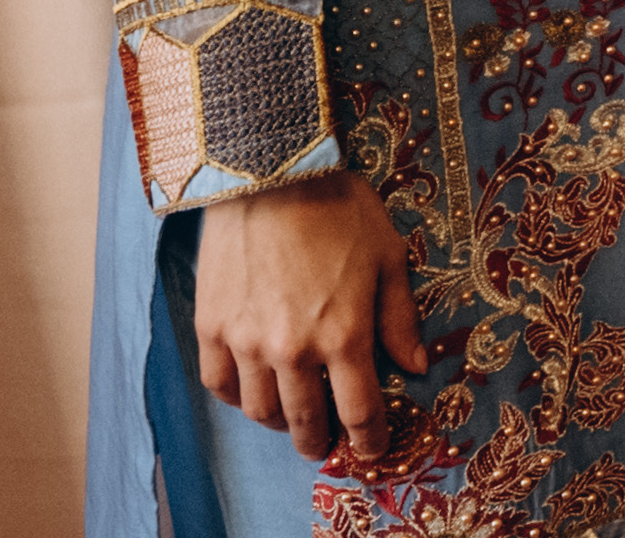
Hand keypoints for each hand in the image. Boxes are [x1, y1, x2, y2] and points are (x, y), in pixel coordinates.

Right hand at [190, 170, 428, 461]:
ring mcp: (245, 342)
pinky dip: (237, 398)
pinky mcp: (211, 327)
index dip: (368, 438)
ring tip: (291, 421)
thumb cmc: (340, 210)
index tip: (373, 449)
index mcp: (343, 336)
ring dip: (279, 424)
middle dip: (318, 440)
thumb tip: (414, 366)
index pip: (358, 410)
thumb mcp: (388, 259)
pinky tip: (252, 394)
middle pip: (304, 420)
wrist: (272, 176)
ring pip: (260, 409)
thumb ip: (399, 320)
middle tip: (325, 446)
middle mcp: (292, 350)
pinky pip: (219, 384)